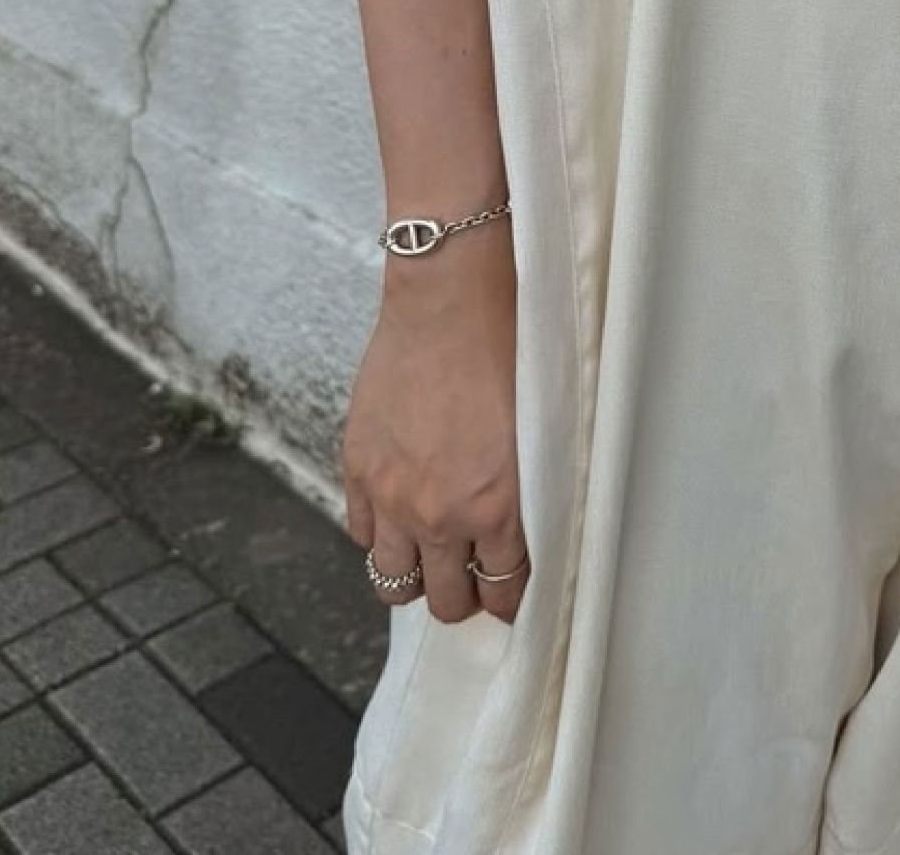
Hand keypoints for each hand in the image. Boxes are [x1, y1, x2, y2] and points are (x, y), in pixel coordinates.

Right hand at [342, 217, 528, 624]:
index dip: (510, 595)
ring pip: (395, 582)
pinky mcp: (358, 466)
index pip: (503, 593)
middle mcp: (440, 514)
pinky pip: (361, 533)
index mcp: (496, 508)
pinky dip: (381, 532)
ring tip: (432, 553)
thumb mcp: (541, 434)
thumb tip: (526, 535)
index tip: (511, 585)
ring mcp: (392, 494)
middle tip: (474, 572)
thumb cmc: (508, 351)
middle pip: (446, 600)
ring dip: (417, 575)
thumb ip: (530, 495)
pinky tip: (401, 512)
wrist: (451, 299)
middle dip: (464, 593)